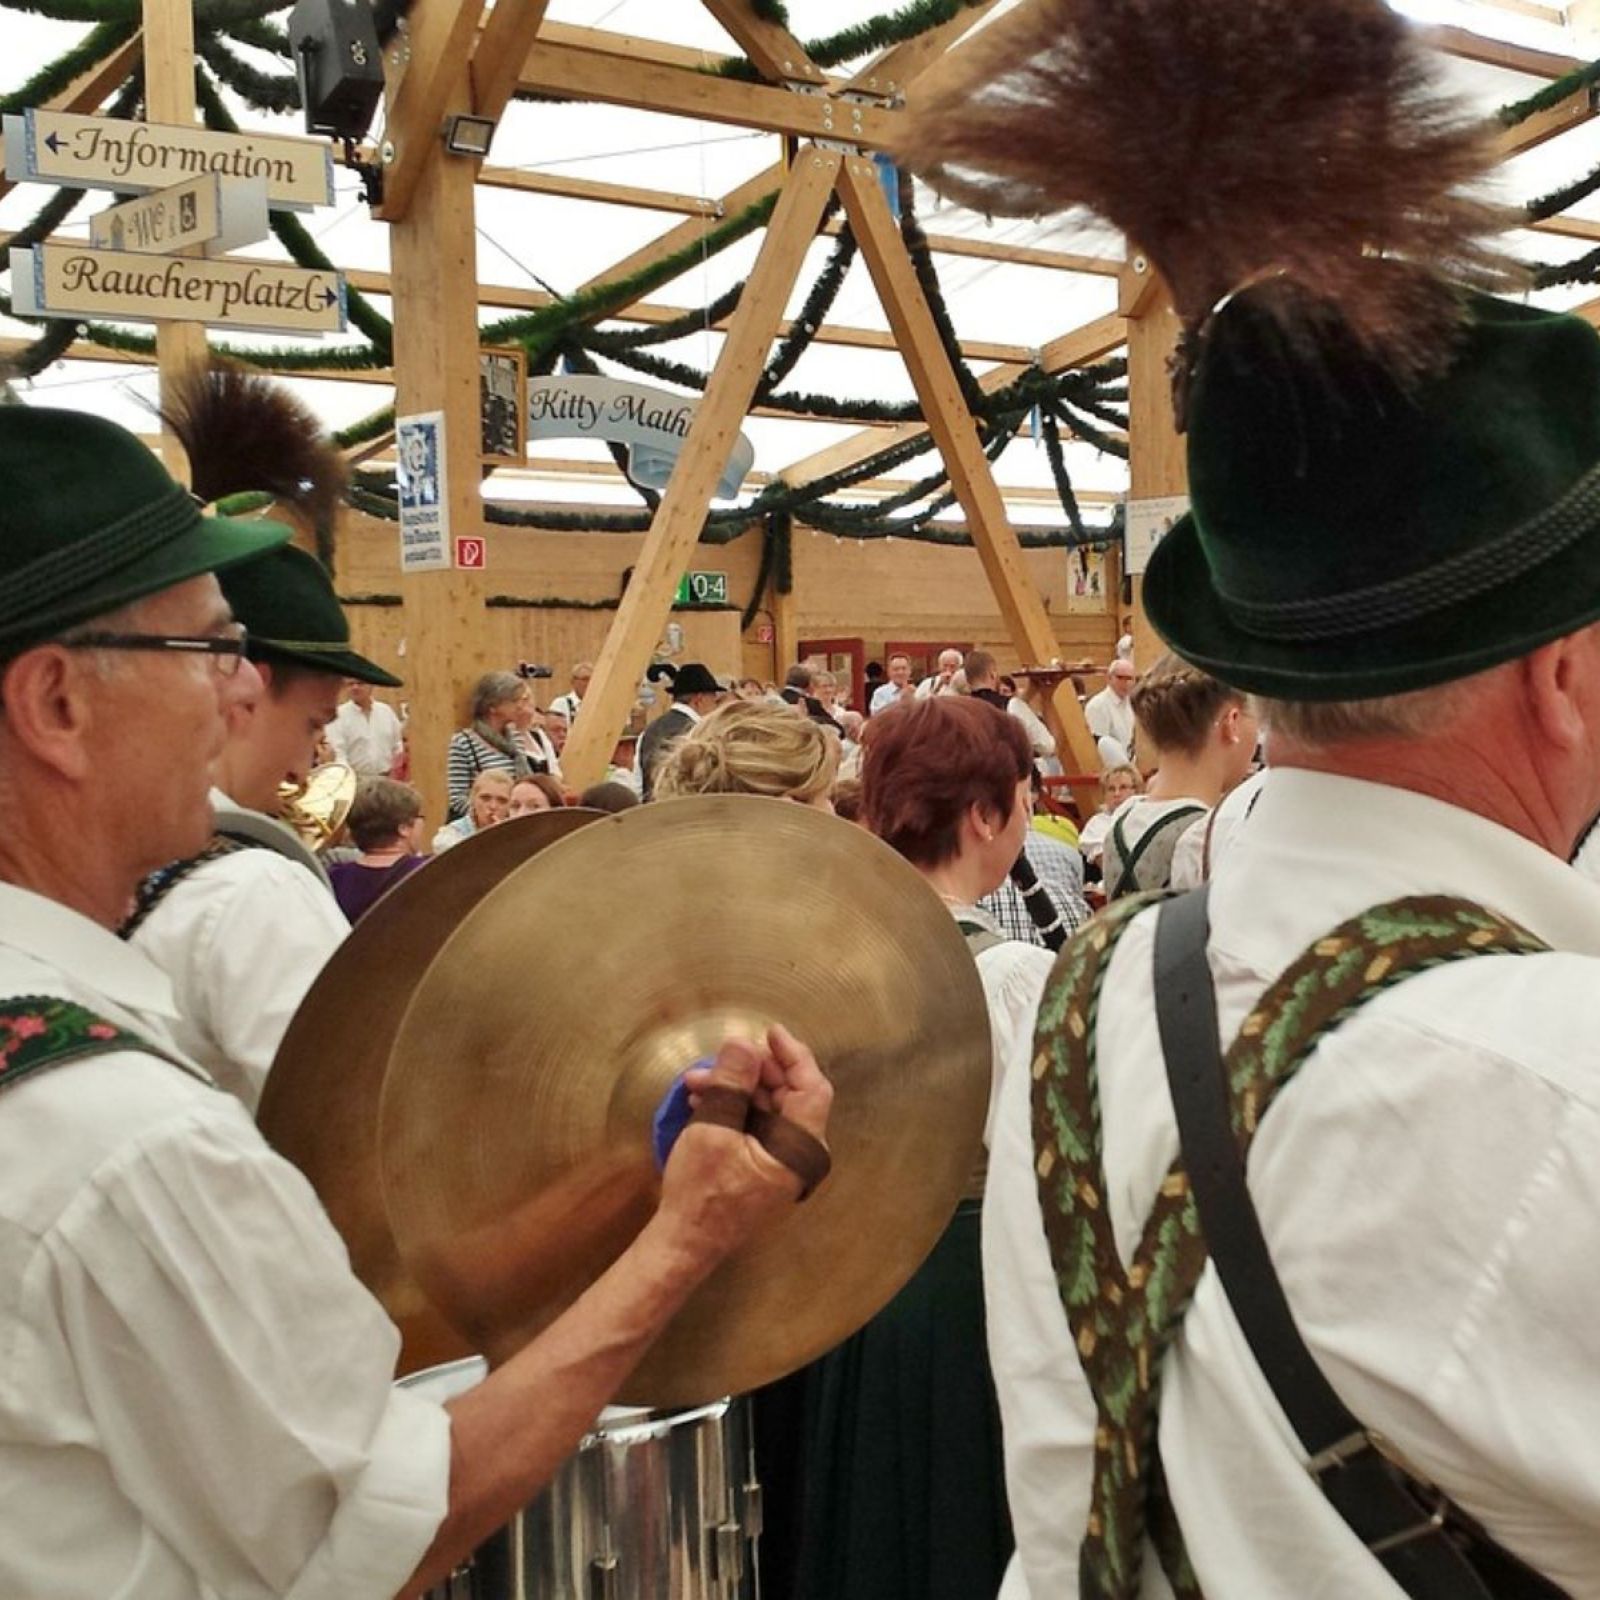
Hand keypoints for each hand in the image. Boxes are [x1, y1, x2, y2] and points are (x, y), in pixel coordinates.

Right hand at [657, 1026, 832, 1260]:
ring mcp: (782, 1161)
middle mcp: (799, 1155)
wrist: (684, 1242)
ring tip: (697, 1081)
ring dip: (736, 1088)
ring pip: (768, 1107)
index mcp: (799, 1149)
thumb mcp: (713, 1129)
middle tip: (721, 1056)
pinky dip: (734, 1107)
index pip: (811, 1088)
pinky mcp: (763, 1165)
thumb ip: (732, 1082)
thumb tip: (742, 1042)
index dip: (793, 1055)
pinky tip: (703, 1098)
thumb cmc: (700, 1192)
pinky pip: (757, 1124)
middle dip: (752, 1071)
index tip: (770, 1032)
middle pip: (789, 1094)